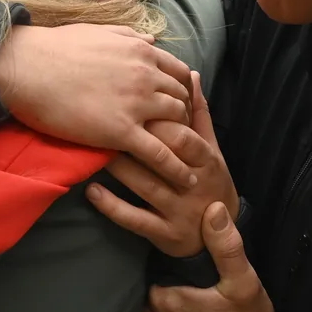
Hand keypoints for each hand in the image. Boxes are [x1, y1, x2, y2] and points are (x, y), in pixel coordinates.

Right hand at [0, 24, 196, 188]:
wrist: (29, 67)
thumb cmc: (56, 48)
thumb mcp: (99, 32)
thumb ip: (129, 37)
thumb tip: (151, 40)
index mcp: (141, 53)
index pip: (179, 73)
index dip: (182, 89)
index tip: (178, 102)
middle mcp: (146, 77)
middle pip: (181, 100)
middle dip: (184, 116)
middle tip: (181, 133)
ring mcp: (137, 104)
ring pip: (177, 126)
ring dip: (185, 142)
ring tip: (190, 159)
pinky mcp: (122, 132)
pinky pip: (160, 155)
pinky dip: (177, 169)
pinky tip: (186, 180)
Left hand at [86, 72, 238, 256]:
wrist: (219, 237)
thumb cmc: (210, 179)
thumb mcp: (211, 147)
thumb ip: (198, 113)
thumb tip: (191, 75)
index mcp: (206, 160)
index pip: (184, 138)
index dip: (162, 122)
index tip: (135, 104)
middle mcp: (194, 185)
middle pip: (164, 160)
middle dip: (137, 141)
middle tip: (104, 120)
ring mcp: (179, 211)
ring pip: (146, 187)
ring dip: (119, 168)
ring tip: (94, 150)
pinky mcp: (164, 234)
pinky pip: (134, 219)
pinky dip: (112, 205)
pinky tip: (91, 191)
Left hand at [143, 202, 274, 311]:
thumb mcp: (244, 282)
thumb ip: (227, 247)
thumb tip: (214, 208)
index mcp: (166, 299)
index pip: (154, 268)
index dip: (168, 261)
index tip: (182, 260)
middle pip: (153, 285)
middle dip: (168, 281)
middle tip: (190, 280)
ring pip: (153, 305)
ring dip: (168, 300)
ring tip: (189, 294)